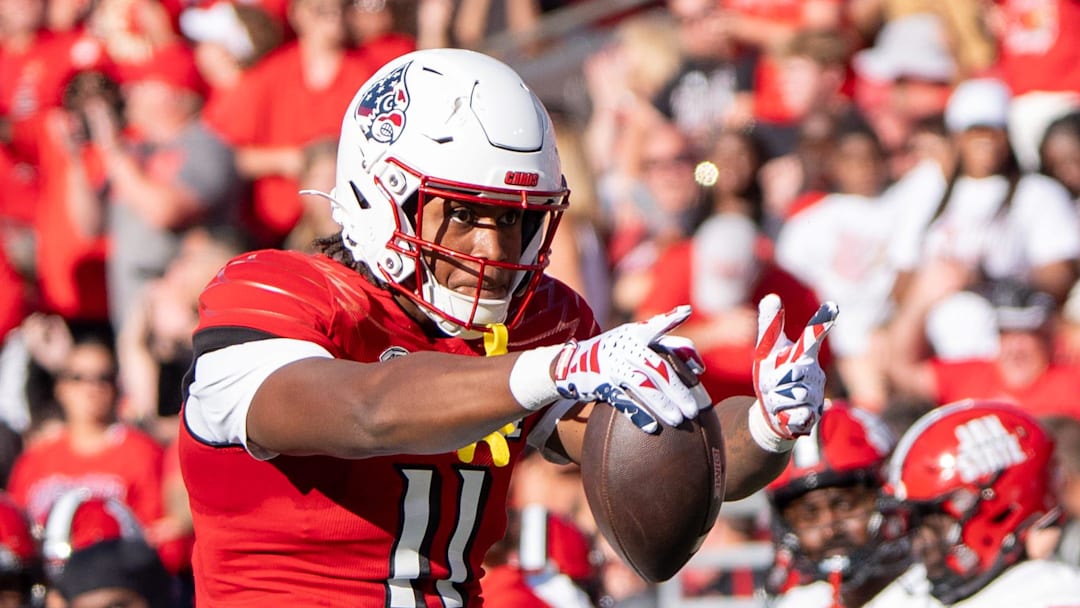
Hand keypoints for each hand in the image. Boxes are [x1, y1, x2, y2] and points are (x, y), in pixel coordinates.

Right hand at [553, 306, 708, 432]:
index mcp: (637, 334)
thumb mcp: (633, 340)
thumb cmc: (613, 352)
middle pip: (659, 368)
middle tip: (695, 411)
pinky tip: (652, 427)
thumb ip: (663, 346)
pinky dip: (637, 414)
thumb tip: (699, 367)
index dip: (685, 352)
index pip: (667, 338)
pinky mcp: (600, 383)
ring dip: (662, 403)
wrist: (571, 361)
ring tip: (679, 420)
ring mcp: (612, 365)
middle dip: (679, 390)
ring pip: (642, 385)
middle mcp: (626, 347)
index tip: (700, 371)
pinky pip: (621, 400)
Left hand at [752, 294, 837, 439]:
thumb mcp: (766, 350)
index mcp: (804, 353)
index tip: (833, 306)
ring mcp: (815, 394)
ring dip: (774, 398)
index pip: (813, 335)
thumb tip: (772, 297)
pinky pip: (793, 413)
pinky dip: (782, 414)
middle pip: (792, 371)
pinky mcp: (812, 415)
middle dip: (775, 379)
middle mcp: (814, 372)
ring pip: (789, 394)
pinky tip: (783, 412)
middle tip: (771, 383)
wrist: (773, 410)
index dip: (822, 320)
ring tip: (775, 398)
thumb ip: (770, 325)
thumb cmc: (772, 372)